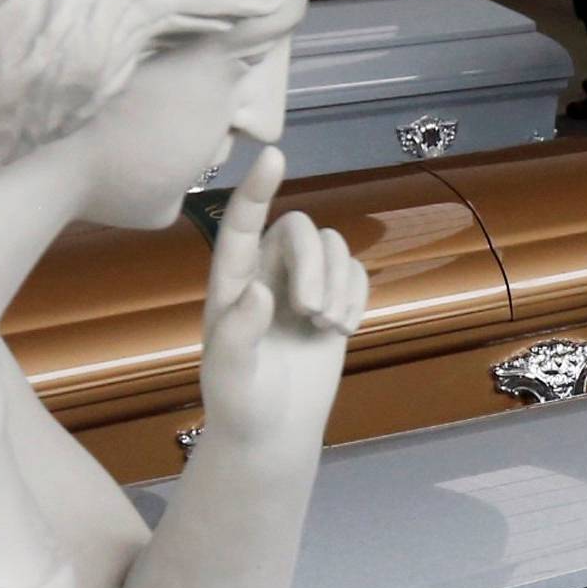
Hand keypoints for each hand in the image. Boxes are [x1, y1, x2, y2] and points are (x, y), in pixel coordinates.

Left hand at [199, 147, 369, 453]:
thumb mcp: (229, 374)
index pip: (242, 225)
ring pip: (332, 248)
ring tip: (327, 327)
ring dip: (338, 283)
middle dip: (313, 265)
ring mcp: (302, 286)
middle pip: (300, 230)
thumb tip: (261, 292)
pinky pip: (355, 271)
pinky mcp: (333, 301)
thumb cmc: (240, 403)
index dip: (257, 189)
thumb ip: (238, 332)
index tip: (274, 156)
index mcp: (231, 283)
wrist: (273, 432)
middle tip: (313, 313)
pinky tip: (343, 328)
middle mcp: (266, 273)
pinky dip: (356, 295)